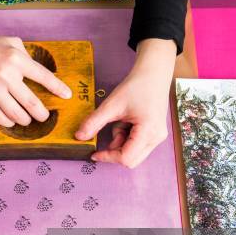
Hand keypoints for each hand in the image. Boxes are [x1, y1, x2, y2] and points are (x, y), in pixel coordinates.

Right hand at [0, 13, 71, 126]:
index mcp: (17, 58)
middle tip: (44, 117)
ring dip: (25, 120)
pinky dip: (8, 122)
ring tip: (26, 119)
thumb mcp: (10, 42)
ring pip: (16, 114)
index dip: (58, 88)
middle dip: (42, 114)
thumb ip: (26, 56)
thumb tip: (40, 73)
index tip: (67, 96)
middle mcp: (6, 74)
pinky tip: (11, 120)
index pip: (43, 76)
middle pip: (32, 103)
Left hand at [75, 39, 176, 167]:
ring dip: (120, 142)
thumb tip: (79, 137)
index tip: (94, 152)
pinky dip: (126, 138)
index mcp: (148, 131)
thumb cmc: (136, 86)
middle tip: (107, 133)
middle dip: (114, 151)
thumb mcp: (111, 105)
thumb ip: (94, 122)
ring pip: (133, 153)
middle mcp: (156, 138)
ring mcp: (157, 137)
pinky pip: (137, 145)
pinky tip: (126, 121)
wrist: (153, 74)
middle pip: (131, 160)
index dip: (108, 157)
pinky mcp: (154, 134)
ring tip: (120, 121)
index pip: (126, 158)